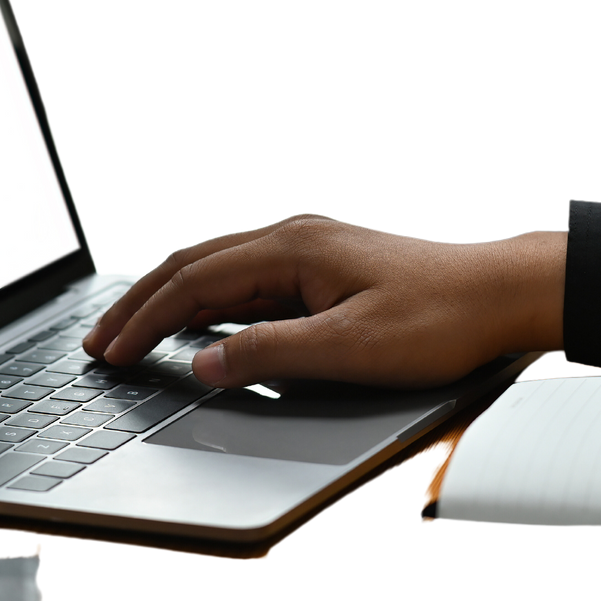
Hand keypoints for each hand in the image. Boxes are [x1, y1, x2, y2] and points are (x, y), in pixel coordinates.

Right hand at [82, 213, 566, 388]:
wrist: (500, 296)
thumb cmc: (440, 319)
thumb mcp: (348, 349)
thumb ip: (269, 354)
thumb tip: (204, 363)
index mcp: (292, 249)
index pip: (194, 282)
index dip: (145, 320)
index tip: (111, 353)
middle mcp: (295, 238)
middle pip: (194, 265)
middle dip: (141, 305)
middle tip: (100, 342)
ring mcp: (311, 249)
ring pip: (218, 268)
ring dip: (171, 300)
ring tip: (134, 331)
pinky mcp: (327, 266)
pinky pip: (248, 277)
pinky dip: (208, 299)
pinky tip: (202, 322)